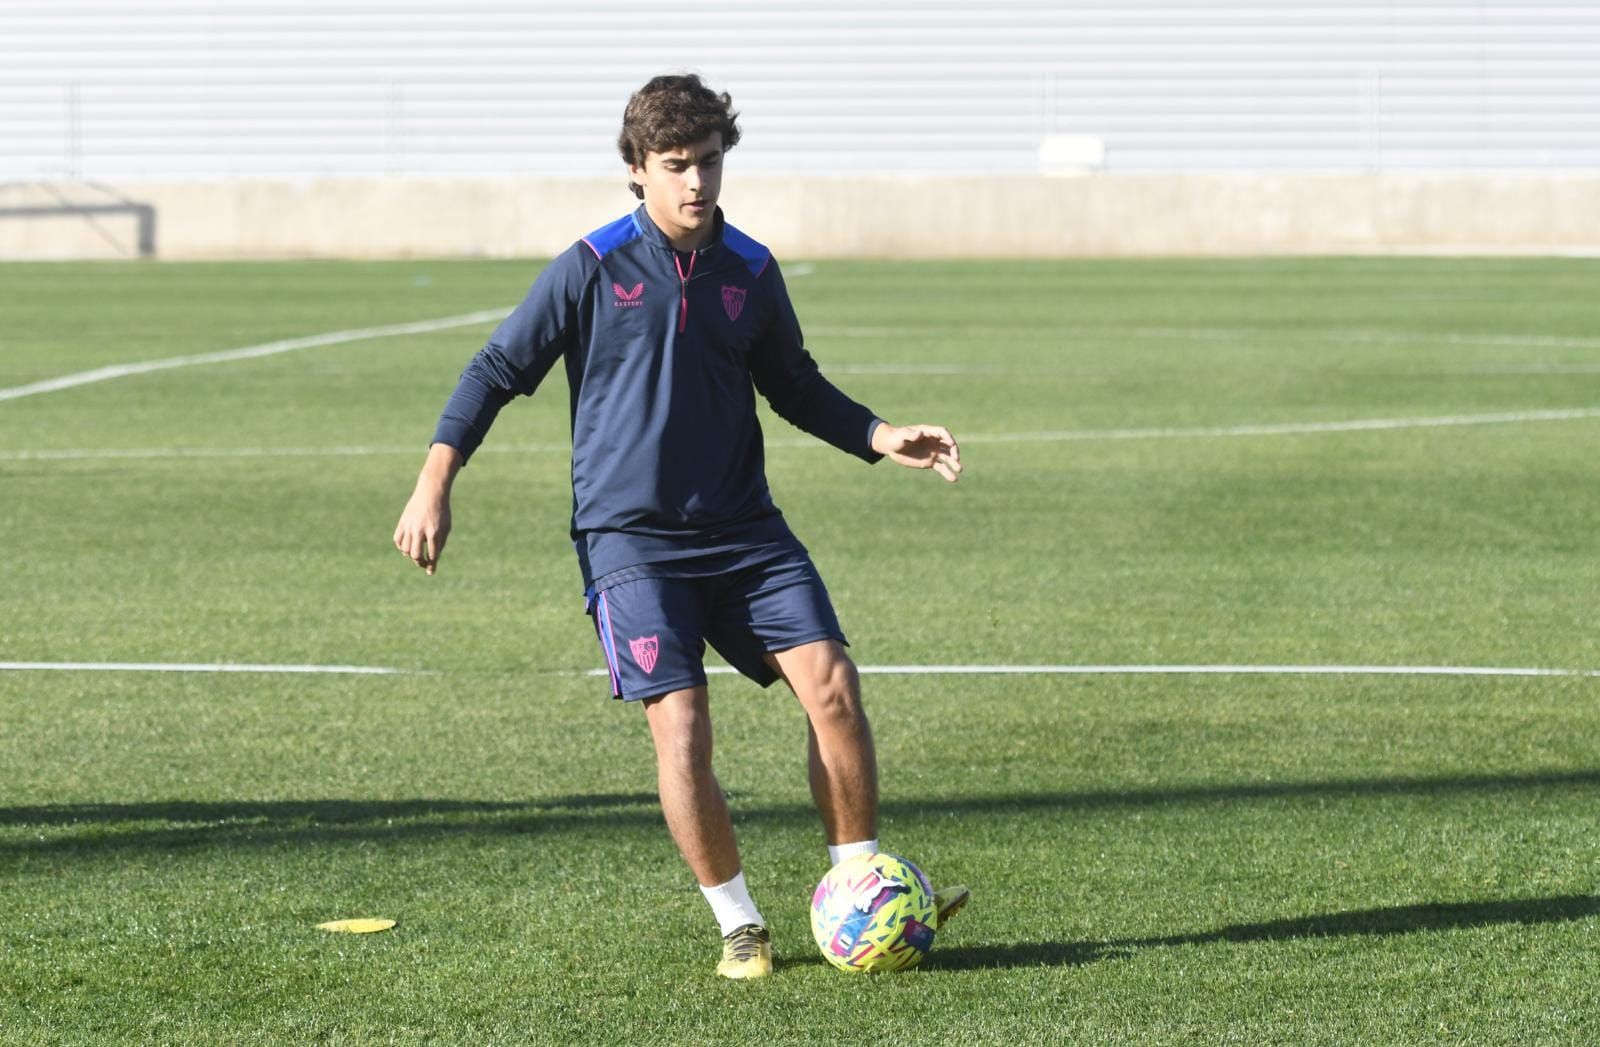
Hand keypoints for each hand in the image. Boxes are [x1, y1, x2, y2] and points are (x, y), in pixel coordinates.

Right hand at [393, 444, 461, 574]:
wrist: (431, 492)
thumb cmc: (442, 511)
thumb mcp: (446, 527)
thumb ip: (440, 544)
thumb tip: (432, 560)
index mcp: (435, 532)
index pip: (432, 555)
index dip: (431, 565)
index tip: (431, 571)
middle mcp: (420, 530)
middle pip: (416, 555)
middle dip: (420, 562)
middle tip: (423, 563)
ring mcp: (410, 526)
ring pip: (405, 549)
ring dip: (411, 555)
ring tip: (417, 553)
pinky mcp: (402, 522)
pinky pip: (398, 540)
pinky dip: (402, 546)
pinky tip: (408, 546)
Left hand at [871, 423, 961, 482]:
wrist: (892, 446)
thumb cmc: (896, 438)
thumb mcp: (902, 436)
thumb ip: (910, 434)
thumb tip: (920, 433)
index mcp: (928, 432)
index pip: (942, 432)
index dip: (948, 437)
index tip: (951, 444)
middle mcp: (934, 441)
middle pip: (948, 445)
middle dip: (954, 451)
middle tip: (956, 459)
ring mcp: (933, 452)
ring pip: (947, 457)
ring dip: (954, 463)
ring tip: (959, 469)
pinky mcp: (930, 462)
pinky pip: (941, 467)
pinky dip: (947, 473)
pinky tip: (953, 479)